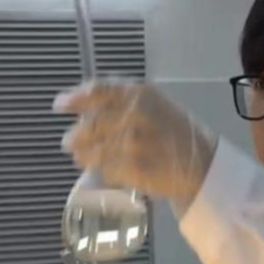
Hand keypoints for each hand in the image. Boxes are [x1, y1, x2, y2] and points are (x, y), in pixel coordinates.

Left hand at [54, 80, 217, 210]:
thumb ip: (122, 102)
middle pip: (91, 124)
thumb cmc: (177, 133)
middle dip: (76, 136)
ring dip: (84, 156)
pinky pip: (106, 170)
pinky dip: (102, 171)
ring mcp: (134, 142)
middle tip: (69, 143)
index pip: (98, 91)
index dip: (75, 98)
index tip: (58, 105)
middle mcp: (135, 114)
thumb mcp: (155, 105)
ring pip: (94, 150)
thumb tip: (84, 109)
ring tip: (81, 158)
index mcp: (140, 94)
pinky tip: (105, 171)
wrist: (204, 165)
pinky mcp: (135, 169)